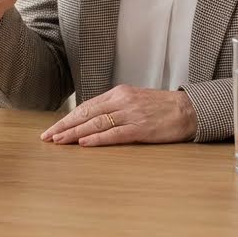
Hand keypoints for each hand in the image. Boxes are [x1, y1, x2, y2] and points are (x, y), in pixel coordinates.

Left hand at [40, 85, 196, 145]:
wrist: (189, 110)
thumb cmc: (161, 107)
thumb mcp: (134, 101)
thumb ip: (114, 108)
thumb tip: (92, 120)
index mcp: (118, 93)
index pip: (86, 107)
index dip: (67, 118)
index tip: (53, 128)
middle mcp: (121, 101)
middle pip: (86, 114)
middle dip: (64, 126)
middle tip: (47, 137)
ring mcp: (131, 114)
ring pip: (96, 123)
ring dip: (75, 133)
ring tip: (59, 141)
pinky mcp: (141, 128)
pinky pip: (114, 134)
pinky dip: (97, 138)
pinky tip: (83, 143)